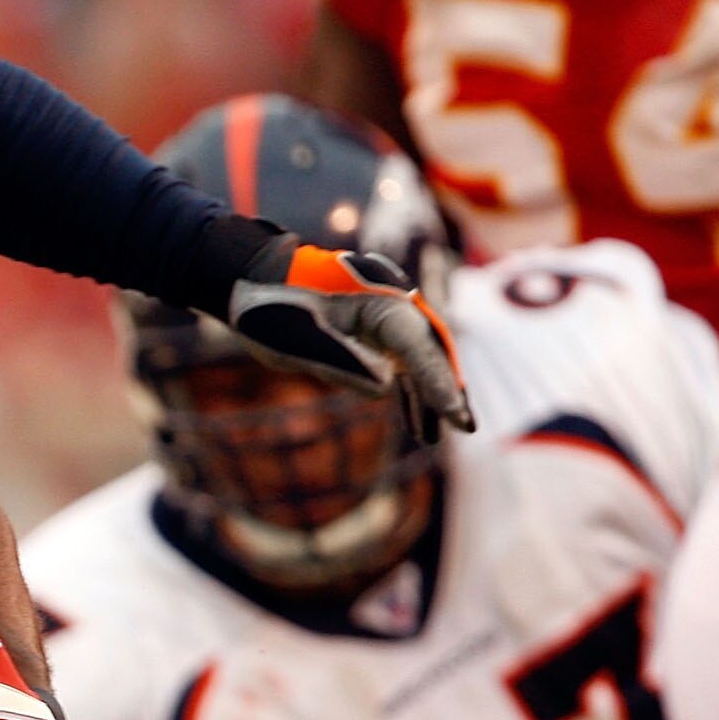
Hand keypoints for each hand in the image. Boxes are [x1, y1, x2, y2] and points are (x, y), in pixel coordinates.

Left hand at [225, 239, 473, 438]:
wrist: (253, 283)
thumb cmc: (273, 307)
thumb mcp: (298, 339)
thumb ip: (341, 361)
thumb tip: (385, 388)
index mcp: (377, 301)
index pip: (416, 345)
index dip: (437, 380)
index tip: (453, 412)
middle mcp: (389, 306)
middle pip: (429, 351)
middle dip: (447, 388)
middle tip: (465, 427)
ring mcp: (382, 318)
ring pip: (418, 360)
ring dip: (428, 396)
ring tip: (436, 437)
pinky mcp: (370, 332)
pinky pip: (400, 363)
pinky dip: (408, 391)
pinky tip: (416, 424)